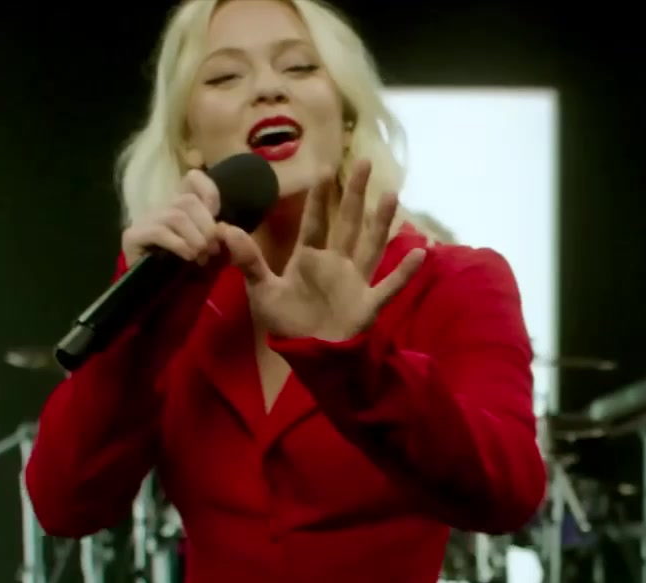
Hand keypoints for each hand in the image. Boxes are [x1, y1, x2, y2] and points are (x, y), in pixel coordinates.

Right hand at [121, 169, 222, 268]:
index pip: (193, 179)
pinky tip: (187, 257)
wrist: (163, 301)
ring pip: (175, 216)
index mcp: (182, 209)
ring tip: (200, 257)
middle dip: (207, 226)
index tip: (218, 214)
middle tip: (212, 250)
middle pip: (188, 200)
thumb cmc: (190, 277)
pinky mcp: (133, 236)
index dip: (209, 191)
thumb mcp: (213, 253)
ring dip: (195, 238)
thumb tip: (226, 227)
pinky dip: (178, 244)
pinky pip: (158, 231)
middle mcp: (162, 209)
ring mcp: (145, 221)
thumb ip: (221, 236)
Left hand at [218, 159, 425, 342]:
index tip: (325, 170)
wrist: (308, 357)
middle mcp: (336, 264)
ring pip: (371, 245)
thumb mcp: (262, 291)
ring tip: (392, 195)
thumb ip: (249, 261)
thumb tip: (224, 230)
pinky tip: (420, 252)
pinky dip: (404, 272)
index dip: (320, 197)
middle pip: (348, 223)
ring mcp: (355, 281)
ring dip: (381, 222)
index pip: (316, 222)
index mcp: (310, 258)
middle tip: (365, 162)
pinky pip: (389, 286)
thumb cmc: (287, 323)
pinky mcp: (368, 304)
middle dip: (356, 194)